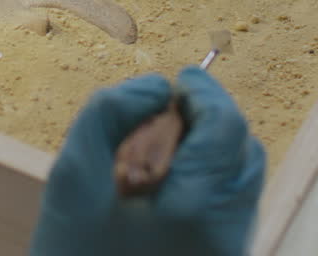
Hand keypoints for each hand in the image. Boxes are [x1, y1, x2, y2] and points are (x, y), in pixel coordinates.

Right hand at [30, 66, 264, 255]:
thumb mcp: (72, 178)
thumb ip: (109, 114)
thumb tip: (154, 87)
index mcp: (197, 211)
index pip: (226, 128)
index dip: (204, 93)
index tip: (178, 80)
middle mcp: (228, 236)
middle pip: (245, 154)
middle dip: (211, 122)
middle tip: (166, 113)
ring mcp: (229, 254)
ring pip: (241, 183)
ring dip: (210, 153)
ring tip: (156, 156)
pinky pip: (229, 211)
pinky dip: (206, 184)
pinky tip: (161, 192)